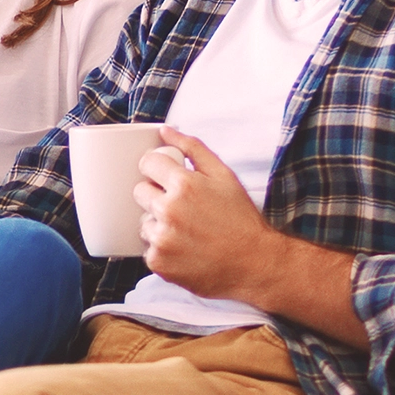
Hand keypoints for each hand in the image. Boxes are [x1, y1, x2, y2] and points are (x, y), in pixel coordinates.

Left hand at [134, 126, 368, 349]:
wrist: (255, 264)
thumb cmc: (241, 218)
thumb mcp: (224, 175)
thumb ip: (193, 148)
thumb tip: (165, 130)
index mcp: (184, 185)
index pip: (147, 163)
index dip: (157, 168)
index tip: (165, 177)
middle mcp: (169, 210)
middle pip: (139, 192)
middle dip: (156, 195)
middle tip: (181, 207)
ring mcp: (162, 238)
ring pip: (143, 222)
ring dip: (158, 225)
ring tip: (186, 232)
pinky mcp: (158, 263)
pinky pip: (148, 249)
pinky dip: (163, 249)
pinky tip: (185, 249)